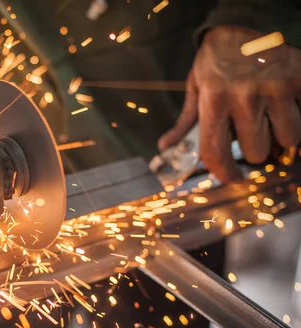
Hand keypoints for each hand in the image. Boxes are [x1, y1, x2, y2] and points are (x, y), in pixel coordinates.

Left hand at [158, 26, 300, 181]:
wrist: (244, 24)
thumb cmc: (217, 61)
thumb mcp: (196, 88)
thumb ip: (186, 122)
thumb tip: (166, 147)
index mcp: (214, 100)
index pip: (216, 150)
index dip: (223, 172)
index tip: (230, 177)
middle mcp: (244, 96)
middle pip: (257, 151)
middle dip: (255, 150)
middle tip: (252, 136)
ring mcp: (275, 88)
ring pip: (287, 140)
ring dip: (280, 137)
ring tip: (270, 122)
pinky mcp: (299, 80)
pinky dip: (297, 119)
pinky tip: (286, 110)